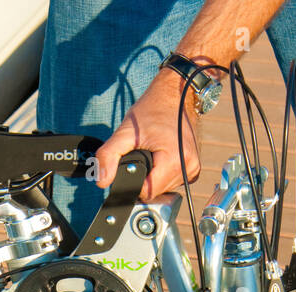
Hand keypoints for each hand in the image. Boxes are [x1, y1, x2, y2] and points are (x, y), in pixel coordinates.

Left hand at [93, 72, 201, 200]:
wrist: (175, 95)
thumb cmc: (152, 110)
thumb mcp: (125, 131)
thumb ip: (109, 156)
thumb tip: (101, 181)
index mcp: (175, 160)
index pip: (148, 192)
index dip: (134, 184)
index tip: (130, 166)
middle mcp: (189, 167)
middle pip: (156, 192)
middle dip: (143, 179)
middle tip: (141, 155)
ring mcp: (194, 168)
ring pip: (164, 189)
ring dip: (153, 177)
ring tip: (151, 153)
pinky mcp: (193, 168)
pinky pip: (172, 182)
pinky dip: (162, 174)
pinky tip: (159, 157)